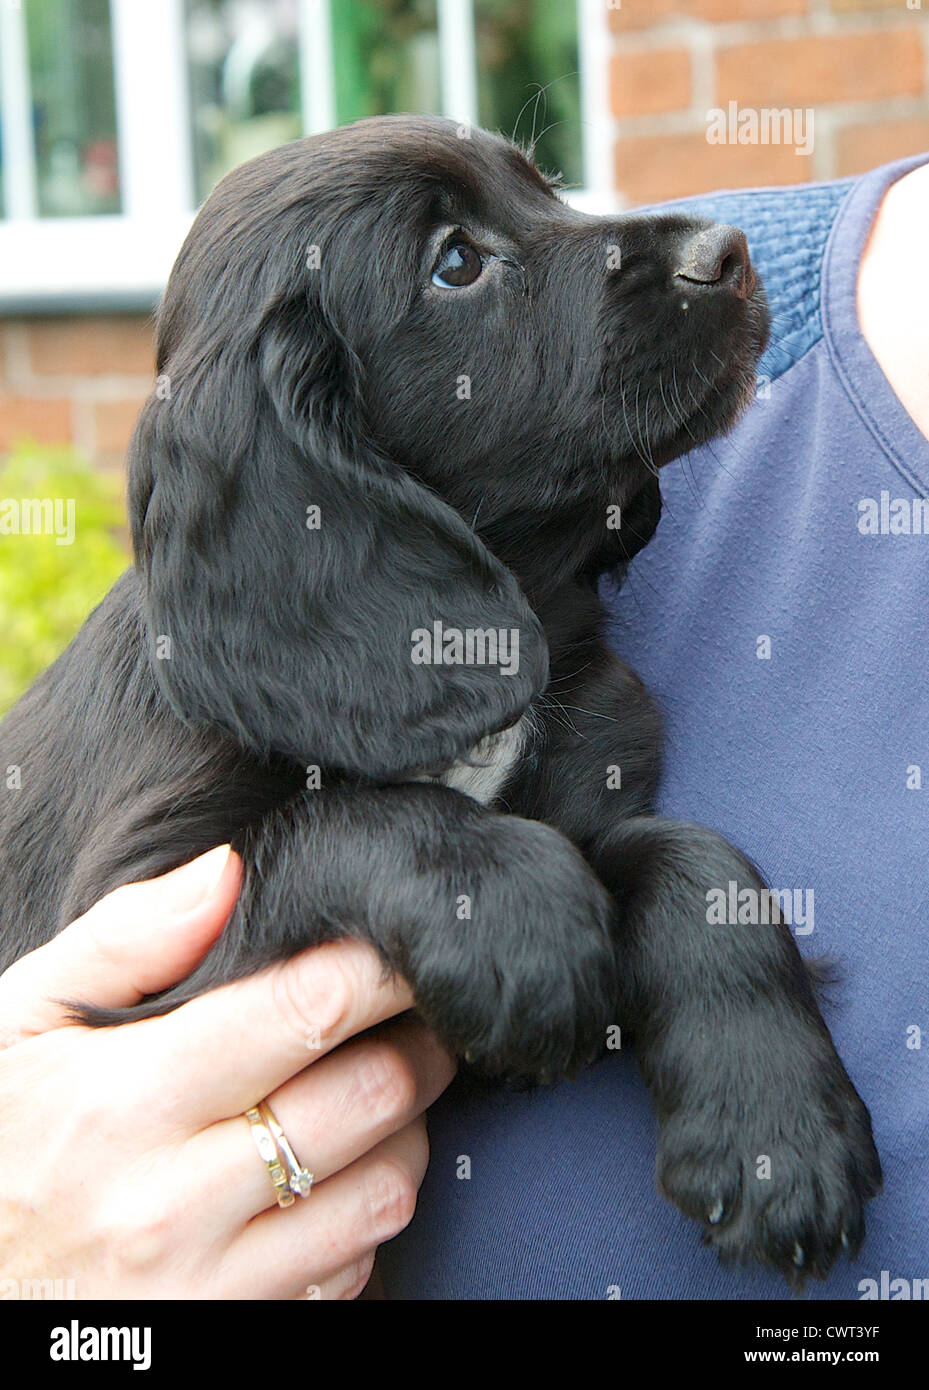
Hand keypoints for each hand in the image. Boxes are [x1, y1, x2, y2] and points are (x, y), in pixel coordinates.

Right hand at [0, 846, 454, 1298]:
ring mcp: (212, 1284)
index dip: (377, 967)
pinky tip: (326, 1181)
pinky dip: (362, 1217)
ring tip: (376, 1096)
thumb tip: (226, 871)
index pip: (305, 1009)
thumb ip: (123, 939)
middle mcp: (175, 1202)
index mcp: (125, 1101)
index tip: (398, 948)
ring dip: (404, 1131)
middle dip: (415, 1041)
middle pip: (370, 1094)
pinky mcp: (237, 1333)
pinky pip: (354, 1271)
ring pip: (385, 1188)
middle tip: (411, 1018)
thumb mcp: (20, 1026)